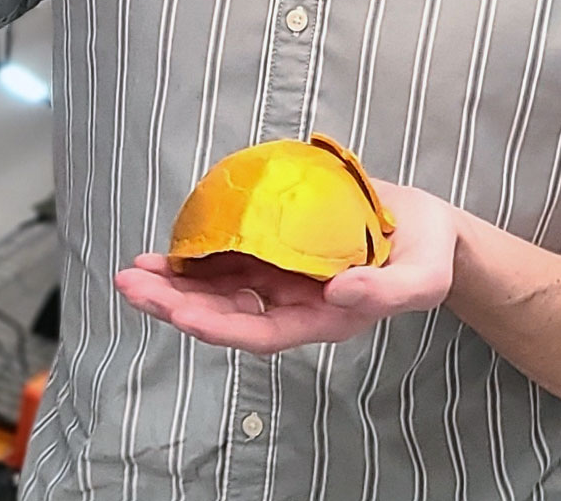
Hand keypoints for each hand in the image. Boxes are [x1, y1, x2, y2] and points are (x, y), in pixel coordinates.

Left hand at [113, 180, 463, 354]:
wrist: (427, 228)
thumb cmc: (429, 257)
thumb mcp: (423, 277)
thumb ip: (387, 291)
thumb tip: (340, 292)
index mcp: (324, 318)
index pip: (262, 331)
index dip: (220, 327)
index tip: (182, 317)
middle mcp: (294, 301)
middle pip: (226, 311)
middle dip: (177, 303)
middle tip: (131, 286)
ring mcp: (283, 275)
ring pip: (220, 286)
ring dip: (176, 280)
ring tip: (134, 270)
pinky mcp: (278, 246)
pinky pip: (232, 254)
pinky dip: (200, 252)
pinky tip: (171, 245)